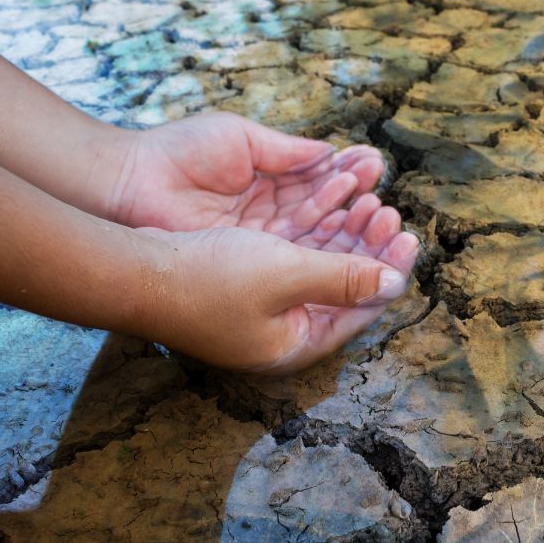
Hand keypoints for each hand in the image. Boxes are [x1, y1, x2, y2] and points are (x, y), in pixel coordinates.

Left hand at [109, 112, 385, 240]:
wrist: (130, 184)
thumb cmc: (178, 154)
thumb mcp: (241, 140)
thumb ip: (287, 152)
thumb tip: (332, 153)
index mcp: (269, 181)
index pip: (320, 182)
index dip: (349, 176)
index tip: (375, 165)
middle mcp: (270, 216)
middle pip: (326, 214)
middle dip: (358, 205)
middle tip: (384, 198)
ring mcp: (261, 242)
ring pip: (317, 238)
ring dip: (349, 227)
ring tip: (376, 212)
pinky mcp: (249, 264)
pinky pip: (296, 258)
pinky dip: (325, 247)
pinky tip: (350, 233)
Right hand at [140, 197, 418, 373]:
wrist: (132, 270)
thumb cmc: (207, 278)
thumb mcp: (286, 275)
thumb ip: (344, 278)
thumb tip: (395, 283)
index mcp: (297, 343)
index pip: (361, 309)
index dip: (389, 270)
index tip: (411, 236)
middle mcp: (283, 331)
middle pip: (344, 286)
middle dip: (368, 246)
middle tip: (389, 211)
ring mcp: (262, 309)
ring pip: (320, 265)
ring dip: (344, 232)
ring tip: (367, 199)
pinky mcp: (244, 283)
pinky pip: (294, 254)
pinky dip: (314, 229)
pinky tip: (330, 201)